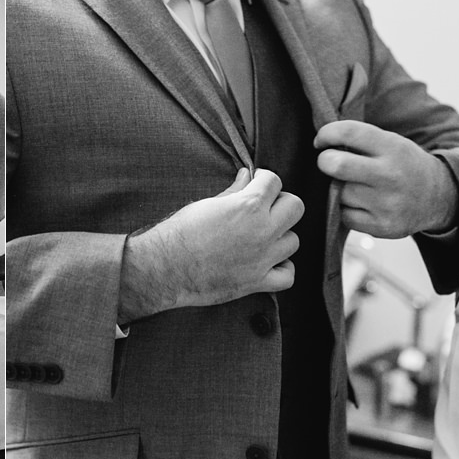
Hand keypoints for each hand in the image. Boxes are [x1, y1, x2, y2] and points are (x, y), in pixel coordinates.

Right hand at [119, 168, 302, 321]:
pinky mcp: (257, 282)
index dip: (264, 180)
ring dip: (280, 237)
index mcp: (248, 206)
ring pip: (293, 240)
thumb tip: (247, 177)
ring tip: (261, 238)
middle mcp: (262, 230)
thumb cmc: (178, 234)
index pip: (275, 181)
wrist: (163, 268)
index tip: (256, 185)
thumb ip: (233, 191)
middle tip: (263, 209)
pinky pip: (288, 275)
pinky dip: (282, 269)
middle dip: (280, 204)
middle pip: (295, 207)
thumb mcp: (205, 205)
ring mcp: (263, 258)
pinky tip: (268, 263)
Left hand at [315, 120, 457, 237]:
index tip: (321, 141)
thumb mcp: (391, 144)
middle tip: (329, 163)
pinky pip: (343, 216)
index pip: (348, 133)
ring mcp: (386, 204)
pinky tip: (362, 205)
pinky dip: (346, 210)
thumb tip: (320, 144)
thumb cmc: (401, 165)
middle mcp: (391, 175)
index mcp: (393, 148)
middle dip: (325, 162)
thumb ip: (359, 141)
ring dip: (338, 190)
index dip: (326, 134)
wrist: (437, 198)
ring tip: (357, 187)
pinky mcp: (381, 226)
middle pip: (335, 165)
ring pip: (338, 194)